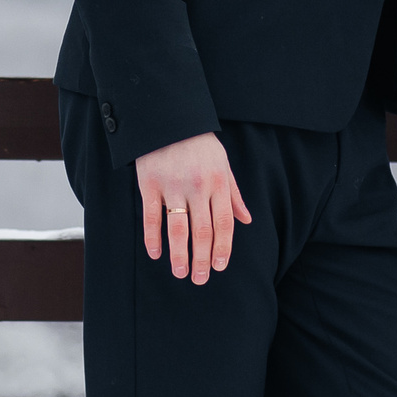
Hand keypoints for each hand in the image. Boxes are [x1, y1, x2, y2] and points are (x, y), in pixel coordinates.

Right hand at [133, 131, 252, 285]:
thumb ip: (233, 193)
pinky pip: (152, 216)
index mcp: (218, 182)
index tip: (219, 267)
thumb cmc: (199, 142)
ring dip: (180, 255)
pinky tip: (156, 254)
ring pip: (178, 228)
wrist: (169, 117)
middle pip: (202, 231)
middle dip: (203, 259)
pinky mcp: (150, 183)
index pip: (224, 224)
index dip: (223, 249)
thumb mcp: (223, 163)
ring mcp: (173, 186)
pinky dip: (153, 237)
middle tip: (200, 279)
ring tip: (180, 273)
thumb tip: (246, 220)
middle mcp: (198, 186)